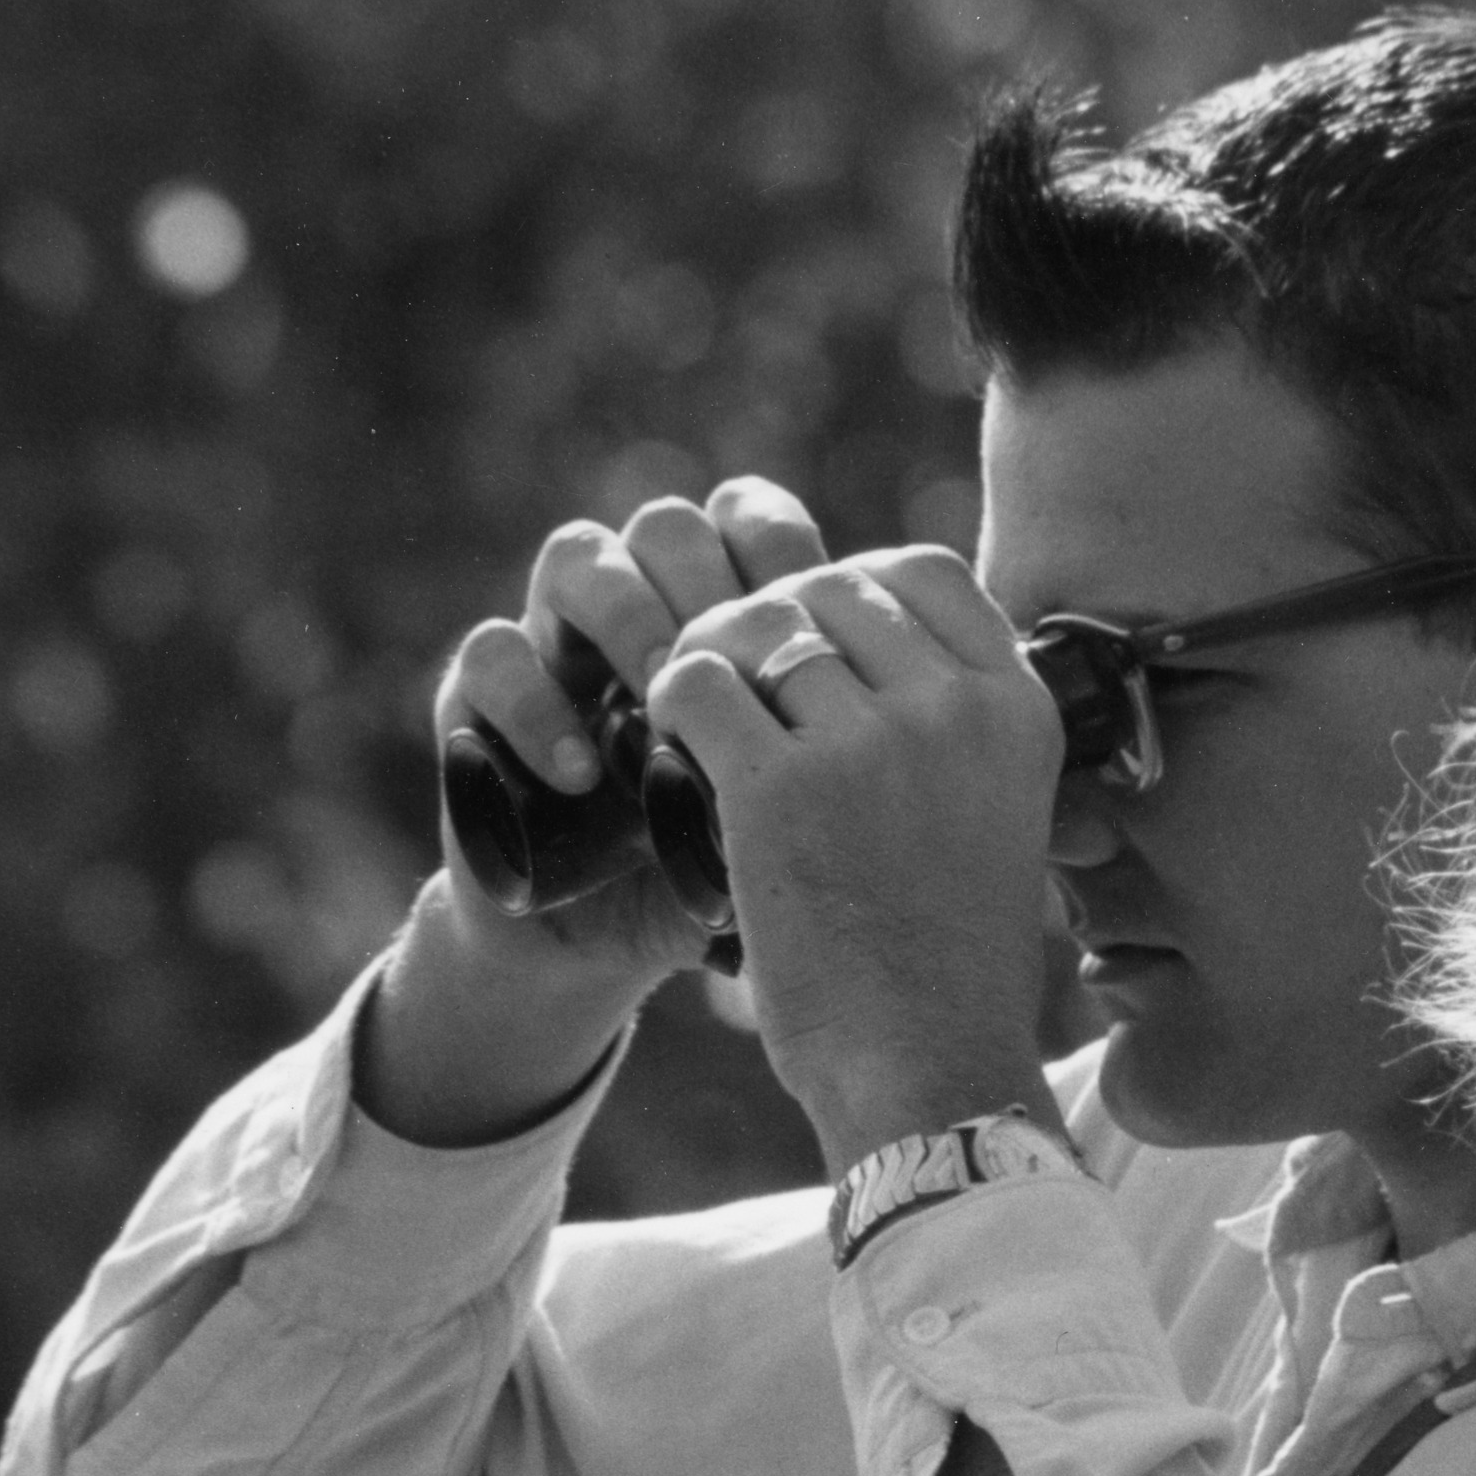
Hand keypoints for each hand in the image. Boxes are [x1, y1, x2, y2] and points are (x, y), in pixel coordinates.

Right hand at [369, 477, 825, 1145]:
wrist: (629, 956)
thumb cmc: (751, 888)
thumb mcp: (831, 819)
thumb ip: (882, 752)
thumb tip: (994, 712)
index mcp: (733, 614)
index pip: (753, 520)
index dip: (780, 544)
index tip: (821, 622)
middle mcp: (647, 610)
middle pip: (673, 522)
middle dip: (712, 580)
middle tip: (744, 667)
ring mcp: (562, 650)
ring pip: (576, 555)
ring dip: (626, 616)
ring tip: (663, 702)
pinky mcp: (481, 706)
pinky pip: (487, 654)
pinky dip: (532, 702)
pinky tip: (578, 775)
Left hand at [645, 546, 1064, 1169]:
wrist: (928, 1072)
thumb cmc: (952, 966)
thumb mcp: (1001, 821)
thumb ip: (964, 736)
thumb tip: (889, 659)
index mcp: (1017, 708)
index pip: (920, 570)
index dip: (848, 587)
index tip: (815, 642)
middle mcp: (951, 710)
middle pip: (829, 587)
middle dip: (768, 618)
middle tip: (737, 682)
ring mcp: (867, 744)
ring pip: (757, 622)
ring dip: (711, 650)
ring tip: (696, 704)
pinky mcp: (780, 790)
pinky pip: (700, 682)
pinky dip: (671, 695)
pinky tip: (667, 733)